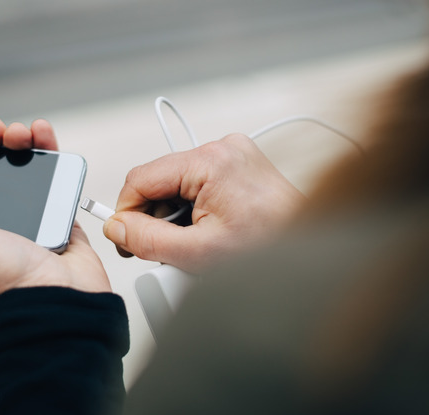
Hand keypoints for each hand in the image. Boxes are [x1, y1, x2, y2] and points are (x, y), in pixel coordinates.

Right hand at [103, 133, 304, 271]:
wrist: (313, 252)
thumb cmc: (270, 249)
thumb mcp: (198, 252)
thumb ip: (147, 239)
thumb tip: (116, 227)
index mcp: (210, 160)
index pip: (141, 178)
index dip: (126, 212)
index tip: (125, 238)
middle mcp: (223, 148)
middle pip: (159, 181)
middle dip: (155, 217)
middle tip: (167, 250)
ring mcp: (234, 155)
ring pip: (177, 185)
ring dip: (175, 216)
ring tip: (196, 244)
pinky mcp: (241, 165)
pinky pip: (198, 185)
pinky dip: (194, 210)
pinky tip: (209, 233)